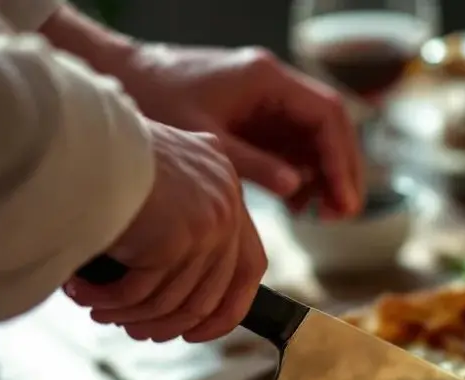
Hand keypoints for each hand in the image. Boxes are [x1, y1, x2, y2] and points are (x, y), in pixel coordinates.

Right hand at [65, 121, 266, 342]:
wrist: (75, 134)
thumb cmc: (104, 152)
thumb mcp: (161, 176)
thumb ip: (184, 214)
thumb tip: (183, 289)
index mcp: (228, 186)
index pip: (250, 264)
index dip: (229, 308)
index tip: (198, 330)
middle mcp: (226, 203)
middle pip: (212, 292)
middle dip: (171, 322)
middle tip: (139, 331)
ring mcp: (208, 222)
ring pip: (175, 297)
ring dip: (134, 314)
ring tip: (103, 313)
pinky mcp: (178, 238)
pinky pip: (144, 291)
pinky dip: (113, 301)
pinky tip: (87, 297)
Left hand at [119, 44, 363, 218]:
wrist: (122, 80)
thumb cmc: (156, 99)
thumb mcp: (207, 138)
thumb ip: (253, 163)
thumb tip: (295, 188)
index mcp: (266, 79)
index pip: (326, 115)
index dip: (341, 159)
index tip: (343, 197)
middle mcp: (275, 87)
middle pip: (330, 128)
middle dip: (340, 171)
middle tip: (341, 213)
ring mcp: (269, 103)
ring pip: (317, 141)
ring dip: (324, 177)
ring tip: (321, 215)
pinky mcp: (259, 120)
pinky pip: (295, 148)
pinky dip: (302, 177)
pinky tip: (296, 205)